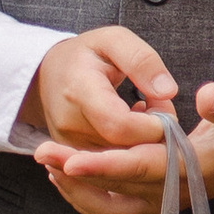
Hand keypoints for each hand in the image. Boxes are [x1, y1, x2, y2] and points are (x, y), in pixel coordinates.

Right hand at [27, 26, 171, 213]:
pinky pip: (111, 173)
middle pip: (123, 152)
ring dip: (144, 146)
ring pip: (120, 168)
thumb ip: (141, 60)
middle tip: (159, 108)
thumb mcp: (113, 40)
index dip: (151, 125)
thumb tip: (168, 91)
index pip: (120, 126)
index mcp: (79, 92)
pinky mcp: (73, 166)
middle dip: (153, 137)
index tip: (165, 109)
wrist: (45, 77)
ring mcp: (69, 151)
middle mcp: (69, 128)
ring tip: (145, 113)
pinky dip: (131, 155)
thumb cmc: (86, 55)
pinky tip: (133, 129)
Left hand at [34, 53, 213, 213]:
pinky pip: (109, 209)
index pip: (138, 168)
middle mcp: (168, 194)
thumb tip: (207, 94)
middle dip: (74, 171)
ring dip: (74, 187)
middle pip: (113, 187)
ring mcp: (157, 205)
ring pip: (105, 205)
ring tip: (48, 163)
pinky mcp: (149, 207)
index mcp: (186, 170)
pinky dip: (84, 195)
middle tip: (41, 151)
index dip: (104, 165)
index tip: (70, 159)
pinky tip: (66, 174)